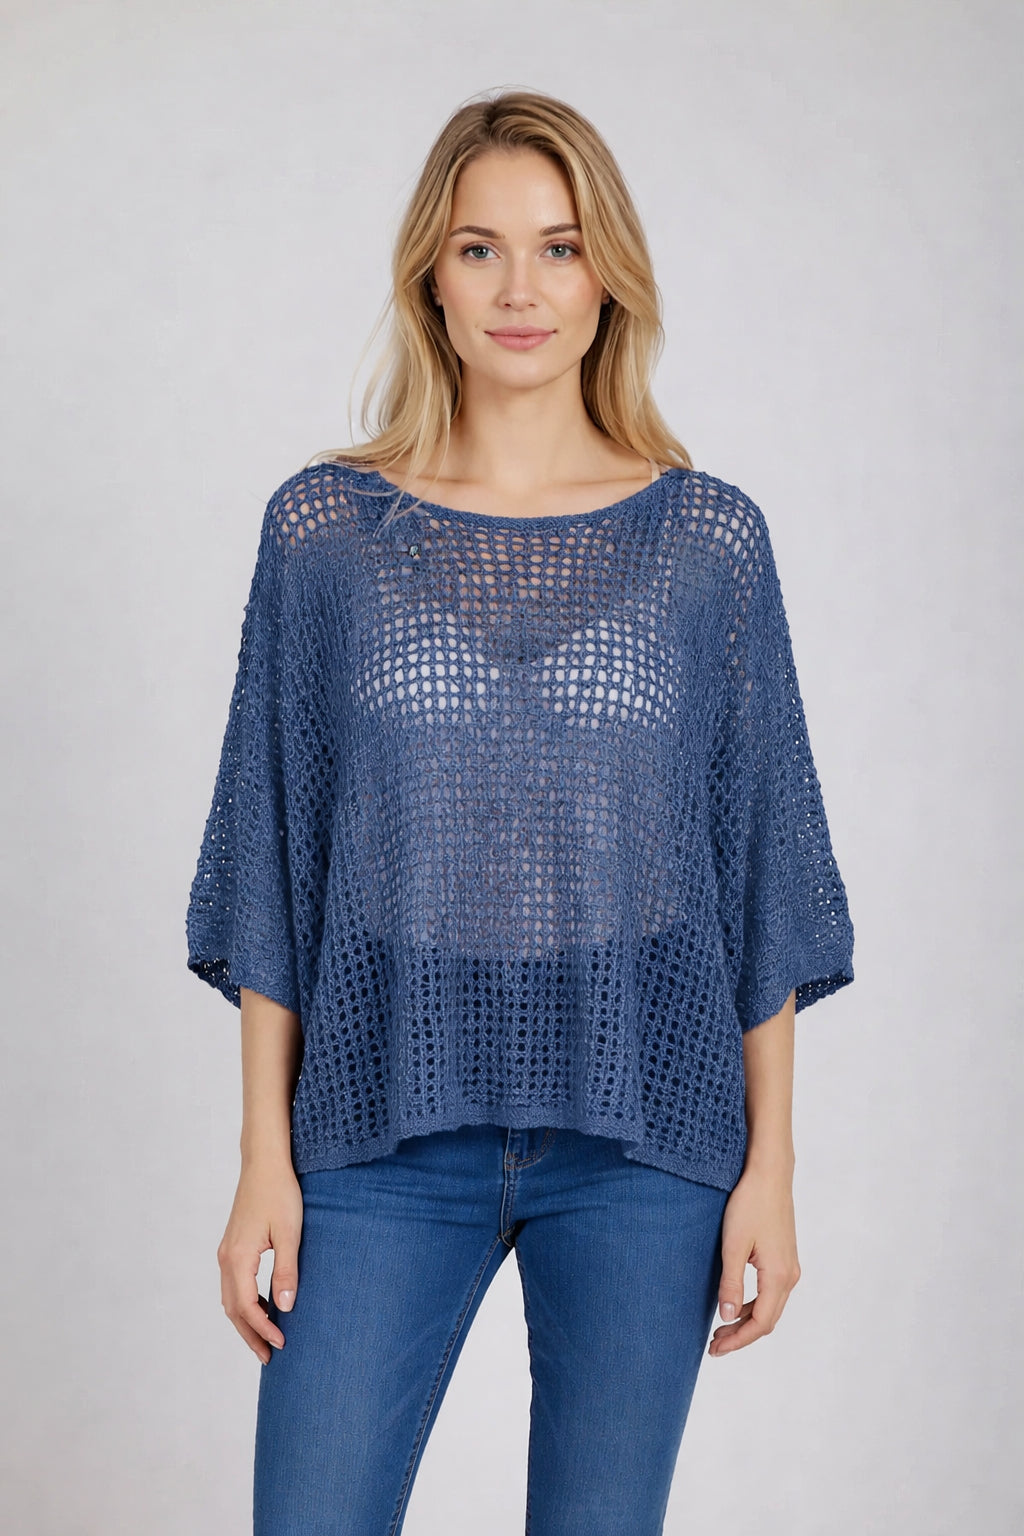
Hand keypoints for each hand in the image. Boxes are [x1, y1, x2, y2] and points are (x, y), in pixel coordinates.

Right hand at [217, 1157, 303, 1364]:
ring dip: (246, 1321)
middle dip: (250, 1335)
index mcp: (238, 1258)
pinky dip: (245, 1303)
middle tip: (270, 1357)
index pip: (247, 1307)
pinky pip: (234, 1284)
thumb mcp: (289, 1233)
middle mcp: (226, 1258)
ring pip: (231, 1298)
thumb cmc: (280, 1193)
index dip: (264, 1329)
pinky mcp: (232, 1245)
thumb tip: (285, 1308)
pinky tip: (264, 1305)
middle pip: (233, 1309)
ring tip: (266, 1339)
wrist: (264, 1163)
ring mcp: (226, 1251)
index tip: (282, 1344)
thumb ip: (286, 1270)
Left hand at [708, 1160, 800, 1355]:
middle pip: (767, 1319)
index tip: (716, 1349)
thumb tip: (727, 1318)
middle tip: (714, 1345)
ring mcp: (789, 1266)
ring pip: (770, 1306)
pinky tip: (734, 1302)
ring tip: (721, 1328)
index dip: (738, 1340)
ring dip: (746, 1320)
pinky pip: (770, 1291)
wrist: (769, 1174)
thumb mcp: (734, 1245)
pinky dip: (753, 1304)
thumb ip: (731, 1283)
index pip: (760, 1323)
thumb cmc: (750, 1205)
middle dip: (741, 1335)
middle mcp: (789, 1275)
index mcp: (778, 1276)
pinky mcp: (784, 1256)